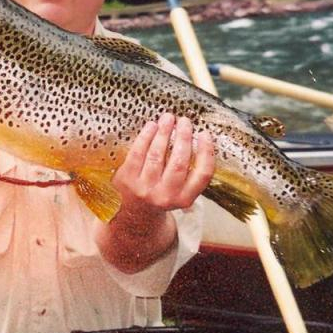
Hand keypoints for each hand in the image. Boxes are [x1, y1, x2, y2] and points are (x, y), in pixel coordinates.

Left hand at [97, 114, 213, 272]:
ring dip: (164, 133)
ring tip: (168, 118)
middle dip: (183, 137)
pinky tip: (152, 126)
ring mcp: (144, 189)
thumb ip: (190, 171)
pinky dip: (146, 136)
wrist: (132, 213)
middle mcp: (165, 196)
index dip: (206, 152)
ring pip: (157, 155)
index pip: (203, 174)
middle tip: (185, 121)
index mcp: (185, 199)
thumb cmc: (161, 193)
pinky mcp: (126, 179)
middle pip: (179, 162)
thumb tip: (197, 136)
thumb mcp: (180, 192)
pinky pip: (138, 153)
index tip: (205, 133)